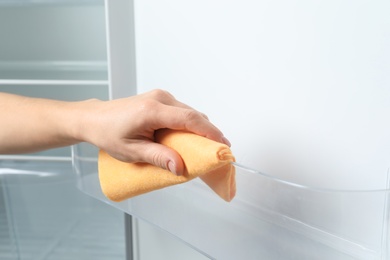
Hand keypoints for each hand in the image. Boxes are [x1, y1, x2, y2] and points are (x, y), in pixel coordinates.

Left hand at [80, 89, 229, 174]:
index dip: (210, 132)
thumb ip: (158, 157)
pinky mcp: (160, 99)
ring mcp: (160, 96)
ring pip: (189, 112)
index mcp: (152, 110)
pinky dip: (189, 124)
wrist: (94, 119)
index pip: (190, 119)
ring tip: (205, 147)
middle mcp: (160, 98)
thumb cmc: (108, 133)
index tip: (223, 144)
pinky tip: (190, 138)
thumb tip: (180, 167)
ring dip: (199, 128)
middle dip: (208, 132)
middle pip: (193, 115)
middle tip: (217, 151)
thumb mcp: (132, 151)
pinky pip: (181, 111)